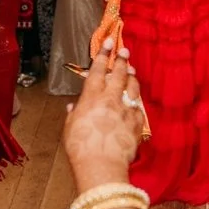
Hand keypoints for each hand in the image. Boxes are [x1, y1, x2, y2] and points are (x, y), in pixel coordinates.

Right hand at [63, 40, 144, 189]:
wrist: (102, 166)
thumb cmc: (80, 148)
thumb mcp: (69, 128)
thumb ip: (73, 114)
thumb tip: (72, 107)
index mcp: (91, 97)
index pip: (98, 70)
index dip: (104, 55)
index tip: (109, 43)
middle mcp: (110, 99)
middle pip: (118, 74)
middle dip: (122, 60)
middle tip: (124, 51)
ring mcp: (125, 110)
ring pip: (132, 87)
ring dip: (132, 77)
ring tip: (131, 71)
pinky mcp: (136, 123)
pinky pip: (138, 108)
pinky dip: (136, 103)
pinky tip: (136, 102)